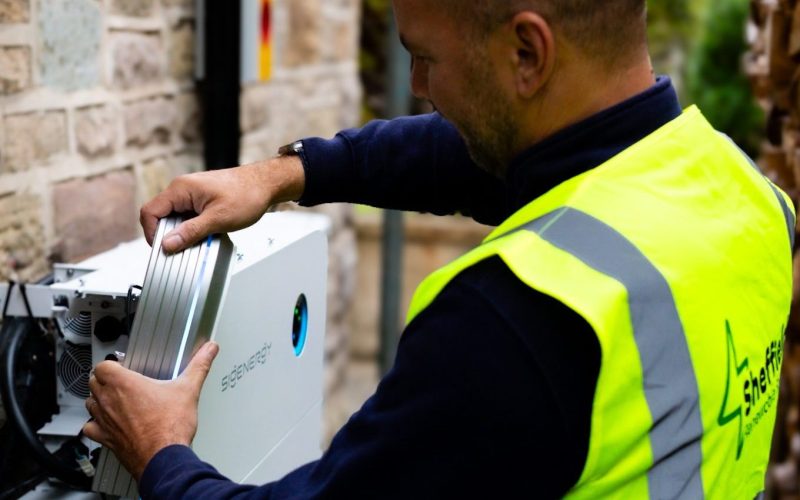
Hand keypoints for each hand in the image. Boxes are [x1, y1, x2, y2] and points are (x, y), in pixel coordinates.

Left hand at [82, 342, 219, 480]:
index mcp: (125, 384)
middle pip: (93, 382)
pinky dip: (95, 424)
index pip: (103, 366)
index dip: (112, 364)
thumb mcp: (189, 389)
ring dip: (98, 399)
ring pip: (90, 403)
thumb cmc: (170, 426)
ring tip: (113, 399)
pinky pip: (90, 428)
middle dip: (104, 379)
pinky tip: (106, 424)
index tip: (123, 366)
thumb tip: (209, 350)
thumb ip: (199, 366)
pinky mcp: (106, 438)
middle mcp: (110, 401)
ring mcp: (105, 420)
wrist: (163, 457)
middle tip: (120, 381)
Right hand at [140, 156, 304, 252]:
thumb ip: (190, 232)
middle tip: (184, 249)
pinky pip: (187, 216)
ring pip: (175, 218)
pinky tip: (207, 234)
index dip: (152, 234)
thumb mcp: (218, 219)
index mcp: (181, 189)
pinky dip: (193, 228)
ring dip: (183, 232)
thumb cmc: (247, 194)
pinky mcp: (200, 199)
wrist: (266, 184)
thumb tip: (167, 244)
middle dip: (169, 235)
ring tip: (200, 240)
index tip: (163, 249)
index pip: (150, 212)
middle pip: (160, 216)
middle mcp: (182, 188)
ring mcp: (191, 193)